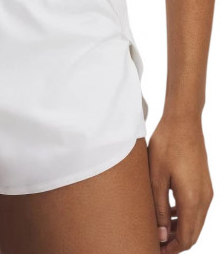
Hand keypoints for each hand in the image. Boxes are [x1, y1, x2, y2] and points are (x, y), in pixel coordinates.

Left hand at [147, 114, 212, 250]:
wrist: (184, 119)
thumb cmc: (168, 144)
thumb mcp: (157, 177)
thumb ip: (159, 208)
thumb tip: (160, 234)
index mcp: (193, 200)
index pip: (186, 238)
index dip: (171, 249)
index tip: (154, 250)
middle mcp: (204, 199)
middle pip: (193, 233)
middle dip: (175, 242)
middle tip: (155, 242)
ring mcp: (206, 190)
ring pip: (195, 222)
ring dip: (180, 229)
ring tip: (158, 229)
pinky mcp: (204, 183)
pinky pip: (196, 208)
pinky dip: (184, 216)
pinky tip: (168, 211)